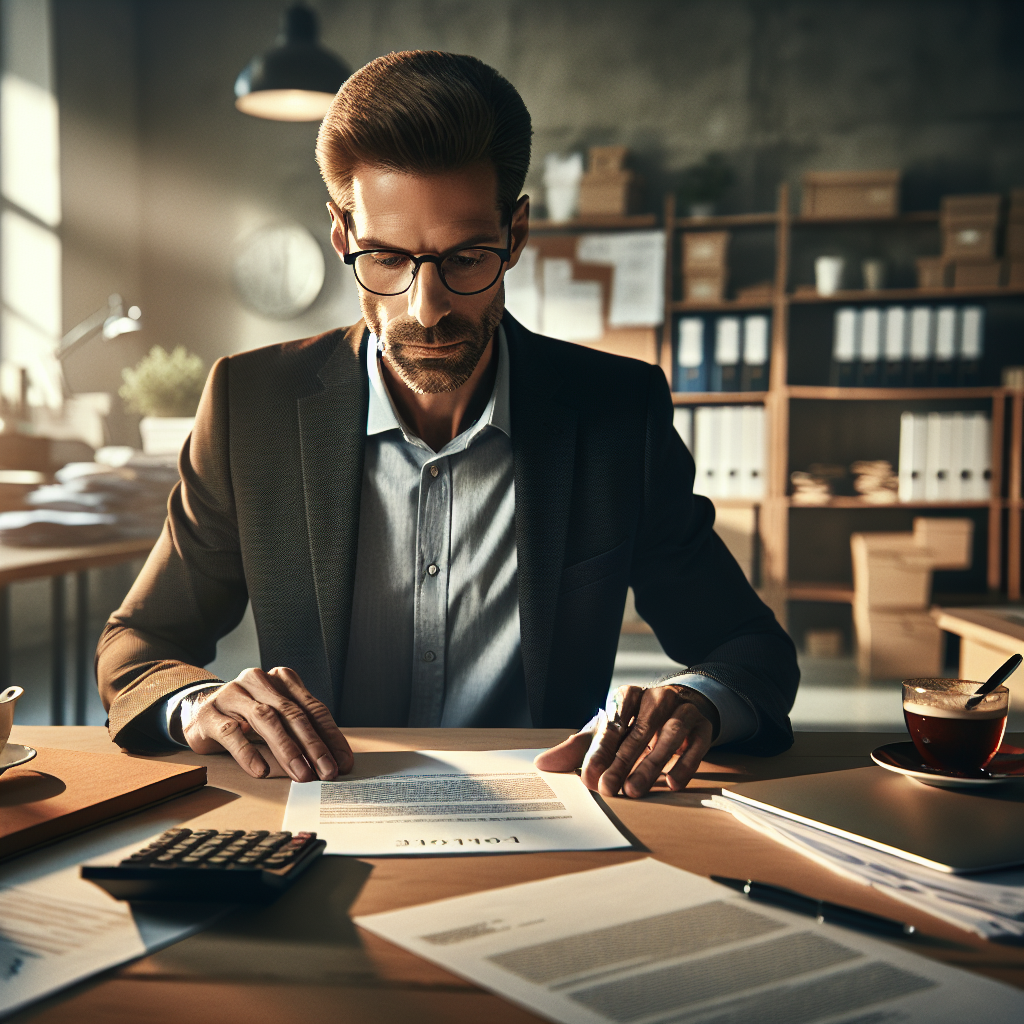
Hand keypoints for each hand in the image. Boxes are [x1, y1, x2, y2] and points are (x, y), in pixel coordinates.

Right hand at [178, 667, 353, 782]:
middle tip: (327, 771)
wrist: (199, 710)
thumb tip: (336, 761)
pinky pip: (232, 732)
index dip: (330, 736)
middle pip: (292, 713)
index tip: (343, 762)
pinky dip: (249, 753)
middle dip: (313, 745)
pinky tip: (261, 770)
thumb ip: (303, 732)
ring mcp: (233, 695)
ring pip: (266, 720)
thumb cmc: (247, 716)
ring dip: (287, 749)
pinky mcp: (210, 714)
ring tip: (302, 773)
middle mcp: (259, 681)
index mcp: (281, 679)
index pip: (312, 708)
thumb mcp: (278, 718)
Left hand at [533, 683, 715, 797]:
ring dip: (652, 763)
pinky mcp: (703, 726)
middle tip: (609, 789)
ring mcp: (683, 710)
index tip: (590, 776)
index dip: (601, 750)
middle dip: (622, 761)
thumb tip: (543, 764)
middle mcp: (656, 699)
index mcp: (628, 697)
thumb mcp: (609, 731)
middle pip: (639, 731)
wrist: (685, 705)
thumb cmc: (638, 723)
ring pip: (669, 735)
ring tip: (635, 790)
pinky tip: (672, 783)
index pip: (613, 723)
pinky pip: (697, 745)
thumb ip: (578, 748)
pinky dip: (685, 764)